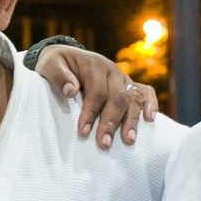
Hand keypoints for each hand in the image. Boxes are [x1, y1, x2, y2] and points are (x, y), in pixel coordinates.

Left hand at [33, 44, 159, 147]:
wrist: (66, 57)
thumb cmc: (56, 65)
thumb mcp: (50, 65)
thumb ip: (58, 75)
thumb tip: (71, 90)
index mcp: (94, 65)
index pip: (97, 91)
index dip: (91, 112)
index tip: (83, 132)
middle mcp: (112, 71)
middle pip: (118, 97)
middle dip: (111, 122)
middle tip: (104, 143)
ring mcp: (122, 78)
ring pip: (133, 98)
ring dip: (131, 120)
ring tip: (129, 140)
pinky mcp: (128, 85)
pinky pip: (145, 91)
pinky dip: (150, 104)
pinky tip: (150, 119)